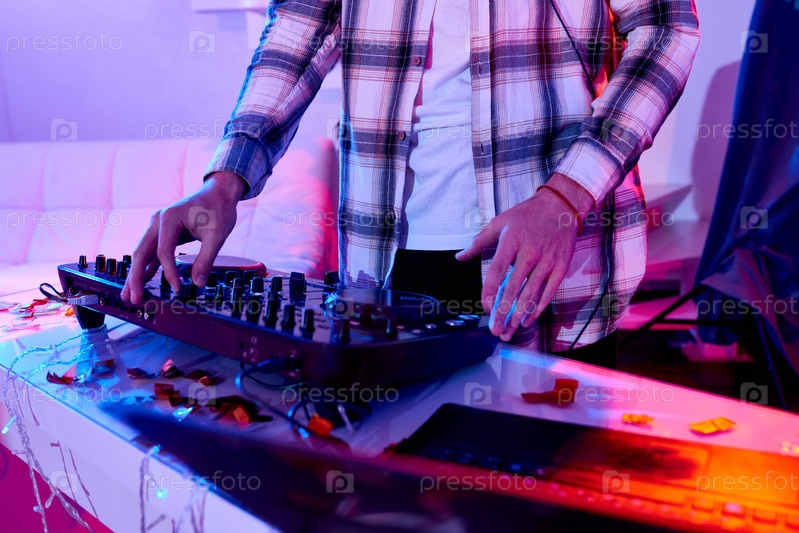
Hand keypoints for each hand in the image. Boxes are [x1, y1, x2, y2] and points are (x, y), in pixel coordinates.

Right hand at [121, 172, 243, 304]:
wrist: (219, 192)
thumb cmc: (219, 210)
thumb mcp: (217, 235)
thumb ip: (206, 259)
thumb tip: (198, 284)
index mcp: (169, 218)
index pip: (163, 251)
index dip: (169, 272)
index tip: (177, 289)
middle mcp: (157, 221)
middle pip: (141, 252)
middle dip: (135, 277)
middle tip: (133, 299)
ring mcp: (158, 226)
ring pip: (143, 253)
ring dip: (136, 274)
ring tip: (130, 296)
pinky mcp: (163, 232)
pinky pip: (152, 252)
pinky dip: (147, 267)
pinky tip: (142, 282)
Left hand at [456, 174, 593, 341]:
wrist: (561, 206)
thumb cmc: (526, 215)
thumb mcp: (499, 223)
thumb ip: (479, 242)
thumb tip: (460, 257)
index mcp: (511, 242)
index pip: (497, 271)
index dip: (490, 291)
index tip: (486, 307)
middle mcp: (529, 253)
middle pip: (513, 288)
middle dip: (503, 313)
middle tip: (495, 330)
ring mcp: (547, 261)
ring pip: (531, 294)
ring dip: (519, 316)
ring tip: (509, 331)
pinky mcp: (561, 266)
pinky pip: (549, 292)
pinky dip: (538, 308)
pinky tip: (527, 319)